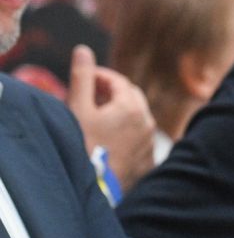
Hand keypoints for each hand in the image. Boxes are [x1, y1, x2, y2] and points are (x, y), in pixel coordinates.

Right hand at [67, 45, 155, 190]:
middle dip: (112, 92)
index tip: (86, 79)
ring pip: (138, 119)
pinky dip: (128, 132)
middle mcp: (147, 122)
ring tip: (98, 118)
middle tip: (91, 95)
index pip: (119, 81)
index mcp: (132, 107)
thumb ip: (82, 77)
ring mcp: (150, 143)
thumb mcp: (78, 108)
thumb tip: (83, 49)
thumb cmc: (84, 146)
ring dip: (121, 112)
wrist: (95, 187)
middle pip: (132, 98)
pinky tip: (111, 138)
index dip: (101, 76)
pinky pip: (140, 139)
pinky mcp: (149, 161)